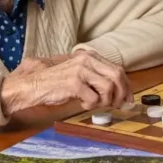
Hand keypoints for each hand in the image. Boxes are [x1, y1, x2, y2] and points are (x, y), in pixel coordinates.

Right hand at [1, 50, 131, 114]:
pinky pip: (93, 99)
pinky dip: (91, 105)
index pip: (118, 69)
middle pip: (117, 77)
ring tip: (94, 103)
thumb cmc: (58, 83)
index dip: (127, 86)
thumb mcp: (80, 74)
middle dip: (121, 94)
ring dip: (105, 101)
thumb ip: (98, 78)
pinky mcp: (74, 83)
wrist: (34, 85)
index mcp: (90, 56)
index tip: (128, 99)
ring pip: (108, 88)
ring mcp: (80, 71)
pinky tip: (82, 104)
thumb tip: (120, 93)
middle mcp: (87, 60)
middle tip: (117, 105)